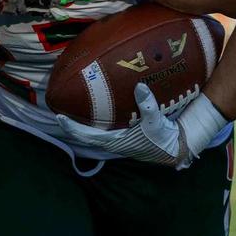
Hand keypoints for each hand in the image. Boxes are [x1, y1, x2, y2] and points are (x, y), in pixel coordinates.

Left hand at [54, 83, 227, 169]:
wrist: (176, 149)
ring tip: (71, 108)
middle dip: (72, 124)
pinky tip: (94, 111)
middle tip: (60, 108)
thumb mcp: (156, 122)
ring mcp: (117, 141)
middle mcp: (112, 142)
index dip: (71, 128)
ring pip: (92, 133)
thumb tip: (140, 86)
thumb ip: (148, 105)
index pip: (86, 136)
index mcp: (114, 142)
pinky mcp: (123, 137)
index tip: (59, 117)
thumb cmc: (163, 139)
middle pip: (84, 134)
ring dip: (81, 123)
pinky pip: (103, 130)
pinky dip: (95, 122)